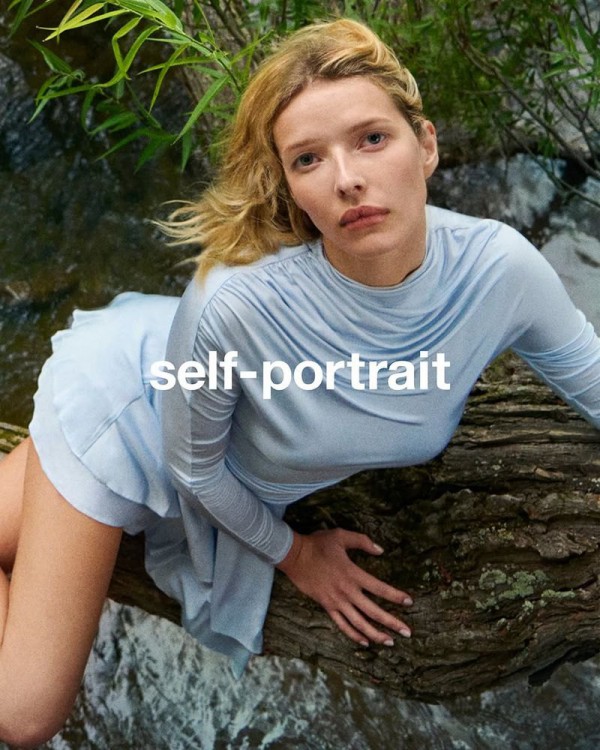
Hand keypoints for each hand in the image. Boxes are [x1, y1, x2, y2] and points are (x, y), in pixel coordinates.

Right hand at [276, 528, 412, 646]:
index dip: (395, 596)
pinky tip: (365, 642)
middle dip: (392, 622)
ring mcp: (336, 601)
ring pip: (359, 623)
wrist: (294, 555)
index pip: (379, 588)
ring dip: (376, 634)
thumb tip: (381, 550)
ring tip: (390, 642)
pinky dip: (354, 635)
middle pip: (373, 611)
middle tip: (407, 632)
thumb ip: (363, 541)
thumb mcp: (341, 536)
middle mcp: (347, 591)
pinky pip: (342, 625)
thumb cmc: (318, 544)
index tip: (409, 602)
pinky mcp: (326, 606)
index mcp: (353, 574)